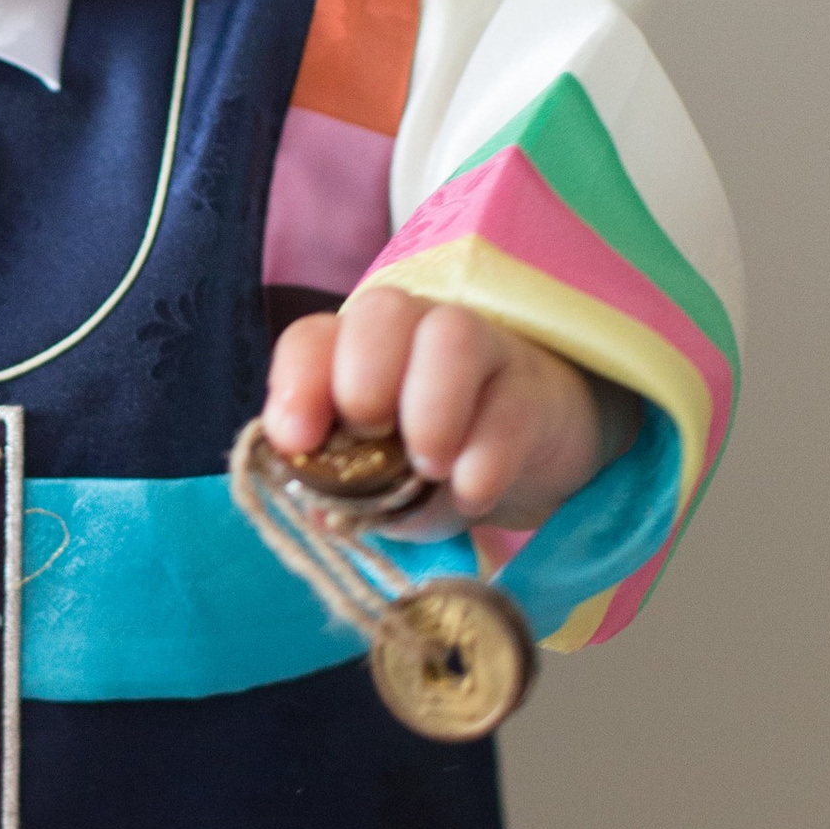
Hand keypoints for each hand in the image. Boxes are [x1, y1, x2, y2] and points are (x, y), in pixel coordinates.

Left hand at [263, 285, 612, 531]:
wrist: (527, 460)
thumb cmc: (431, 463)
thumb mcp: (378, 484)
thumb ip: (343, 494)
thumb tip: (315, 516)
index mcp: (356, 350)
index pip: (313, 339)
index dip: (296, 382)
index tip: (297, 440)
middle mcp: (415, 332)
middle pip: (383, 312)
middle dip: (363, 381)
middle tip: (371, 443)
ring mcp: (481, 350)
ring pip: (453, 334)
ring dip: (430, 407)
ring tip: (429, 468)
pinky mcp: (533, 389)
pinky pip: (511, 405)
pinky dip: (486, 456)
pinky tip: (473, 493)